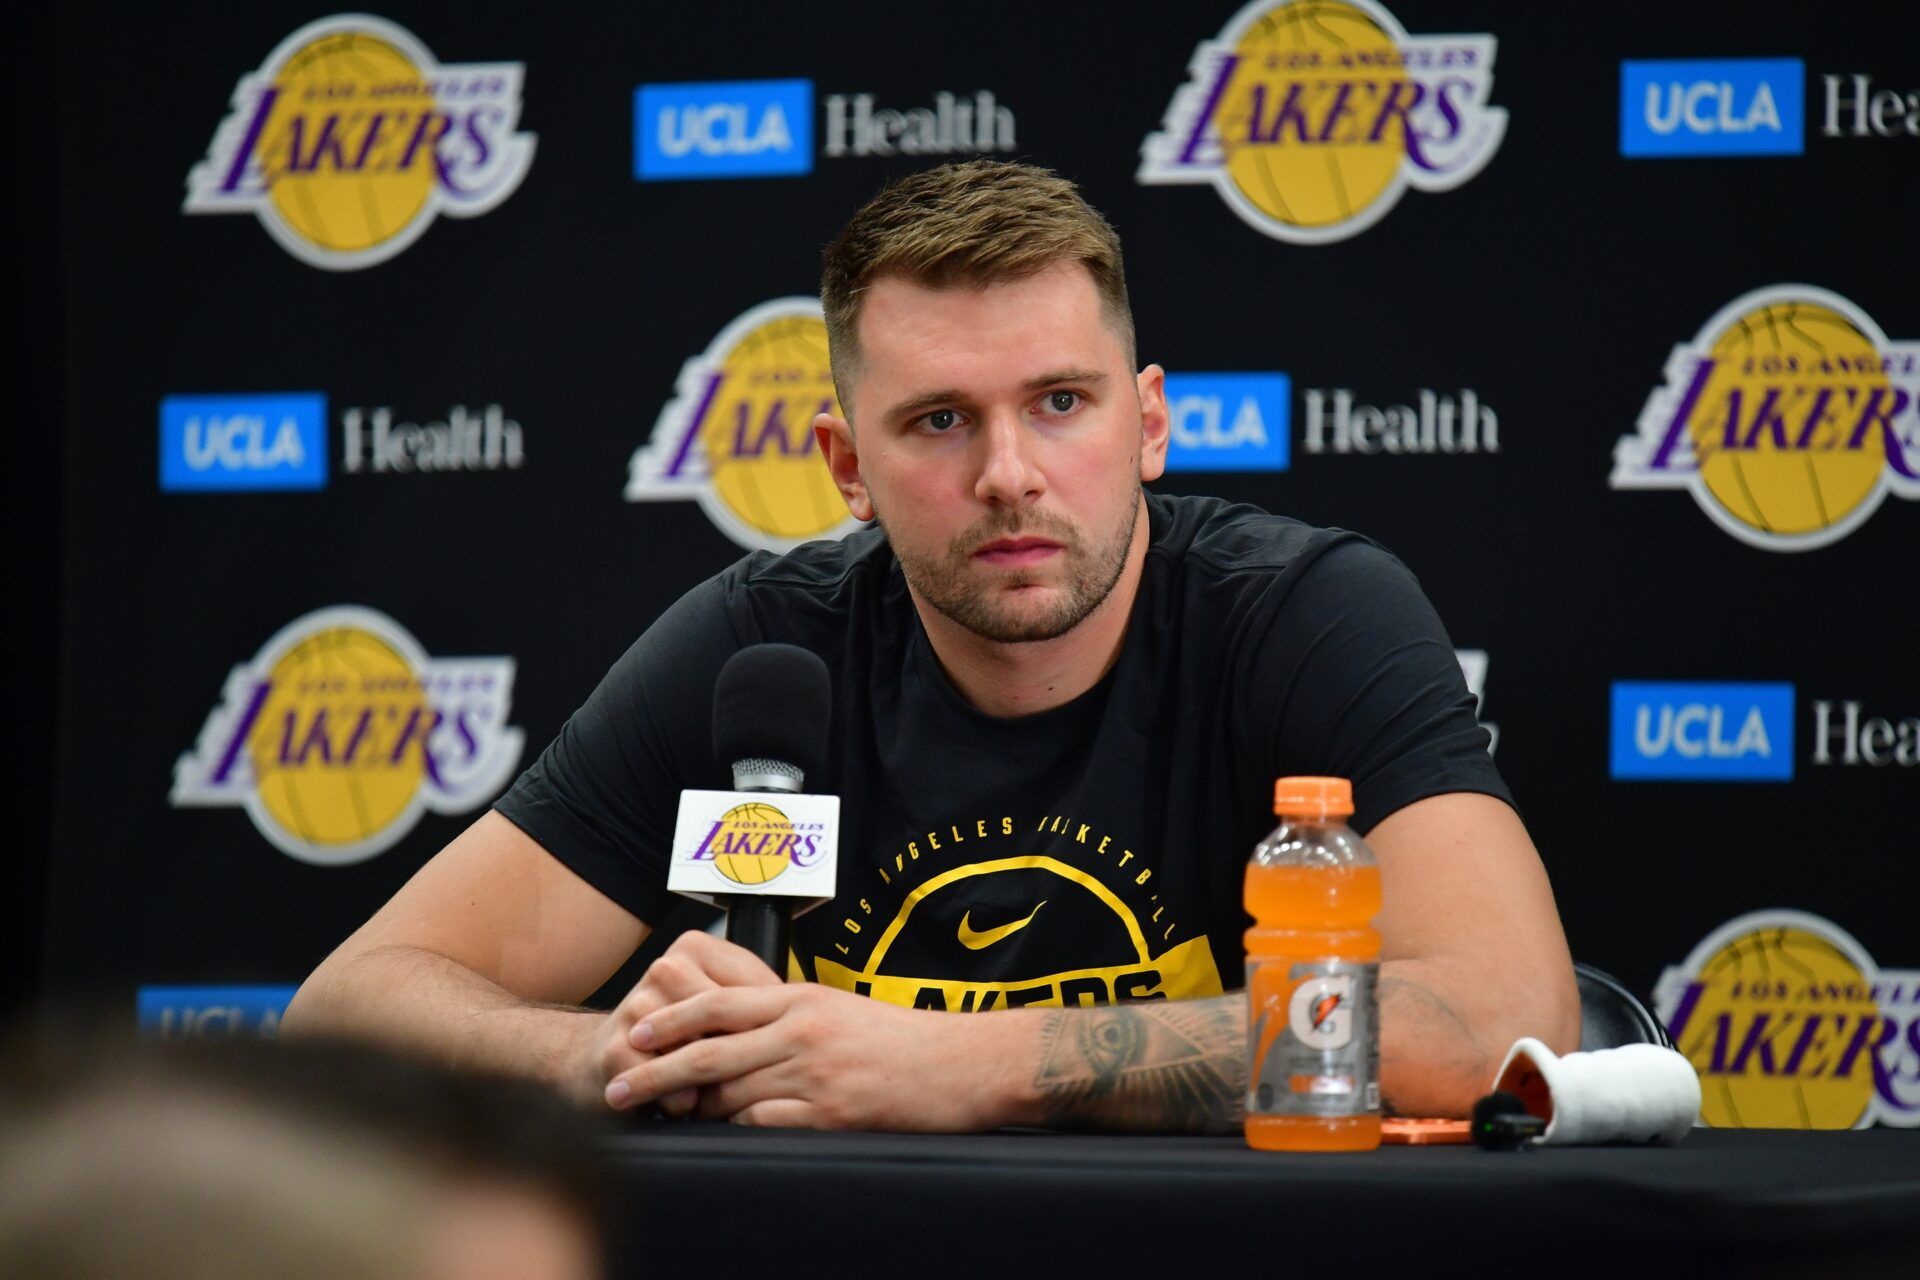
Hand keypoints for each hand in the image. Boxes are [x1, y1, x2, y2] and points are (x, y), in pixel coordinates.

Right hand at [561, 930, 780, 1109]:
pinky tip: (686, 1105)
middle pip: (722, 1020)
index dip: (772, 1029)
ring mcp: (637, 1004)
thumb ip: (762, 1005)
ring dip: (709, 1080)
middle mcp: (666, 968)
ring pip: (693, 1048)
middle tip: (761, 1081)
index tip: (783, 1054)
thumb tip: (814, 1024)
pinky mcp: (615, 1047)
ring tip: (720, 1096)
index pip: (749, 990)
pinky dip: (677, 1098)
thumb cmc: (686, 1033)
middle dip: (741, 1056)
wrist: (614, 1056)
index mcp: (698, 950)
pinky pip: (660, 1078)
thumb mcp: (728, 1006)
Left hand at [603, 978, 1004, 1130]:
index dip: (669, 1019)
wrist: (960, 1065)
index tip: (634, 1033)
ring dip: (693, 1108)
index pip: (718, 1003)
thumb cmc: (901, 1041)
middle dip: (654, 1071)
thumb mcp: (838, 1010)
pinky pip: (762, 1125)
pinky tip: (722, 1136)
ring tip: (665, 1118)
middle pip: (708, 1051)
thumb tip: (738, 1030)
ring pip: (729, 1092)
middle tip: (617, 1087)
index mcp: (800, 1000)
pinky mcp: (828, 1115)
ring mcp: (813, 1075)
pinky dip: (737, 1130)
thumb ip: (788, 1016)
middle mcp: (800, 1033)